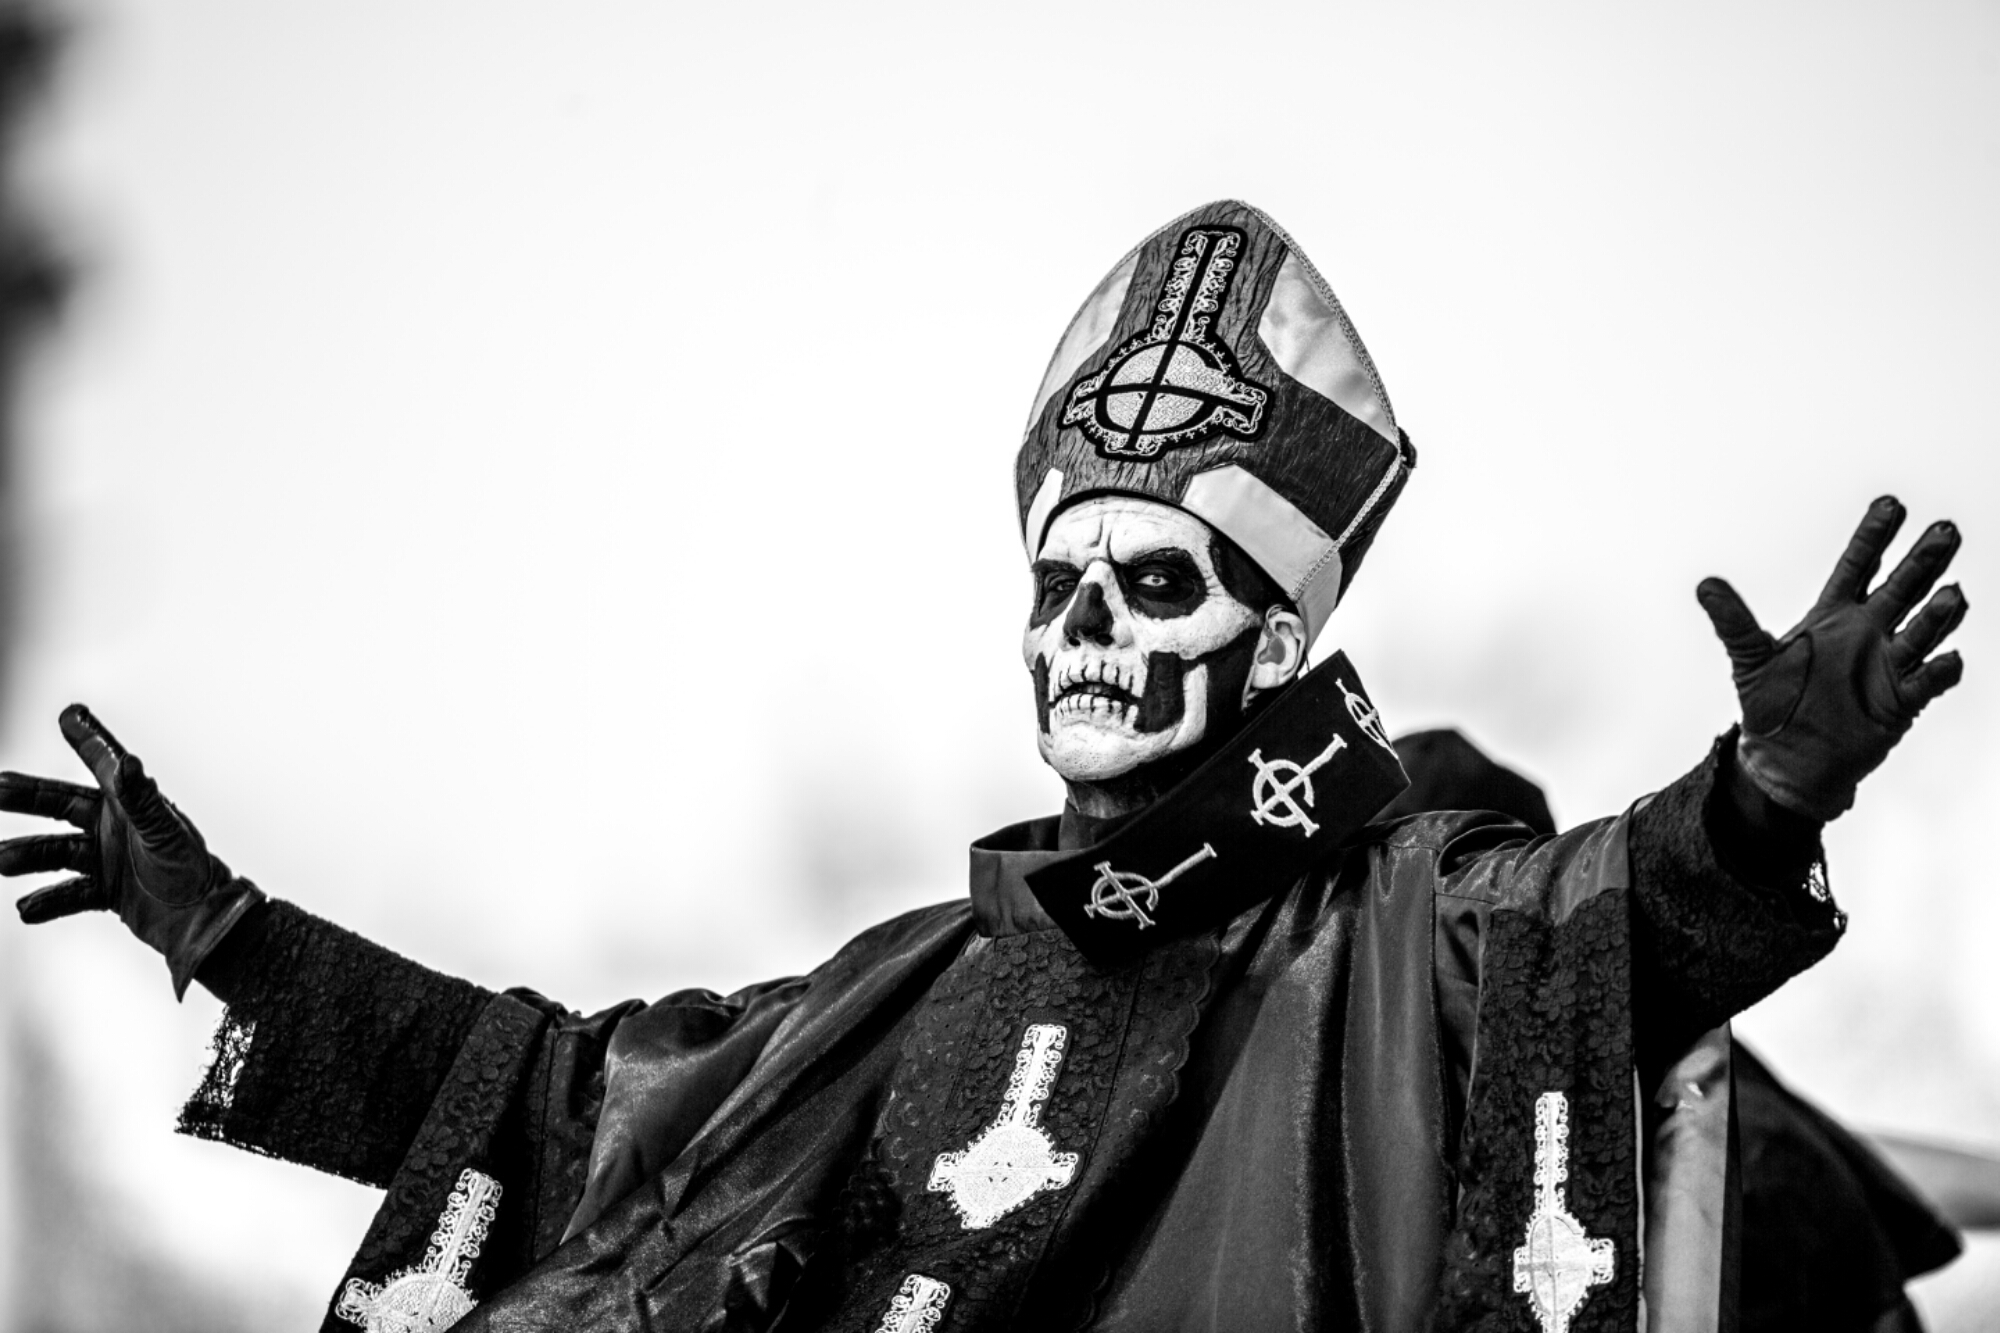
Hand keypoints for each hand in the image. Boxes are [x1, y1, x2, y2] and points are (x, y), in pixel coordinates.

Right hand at [2, 704, 262, 997]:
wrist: (203, 919)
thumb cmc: (192, 868)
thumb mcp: (165, 831)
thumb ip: (141, 799)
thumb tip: (127, 761)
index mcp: (132, 804)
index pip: (105, 764)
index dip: (88, 738)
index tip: (71, 714)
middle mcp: (115, 827)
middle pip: (61, 805)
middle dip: (27, 796)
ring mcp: (107, 858)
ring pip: (56, 852)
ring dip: (27, 855)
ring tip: (2, 860)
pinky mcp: (105, 890)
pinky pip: (68, 894)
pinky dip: (47, 902)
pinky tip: (26, 909)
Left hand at [1697, 497, 1967, 821]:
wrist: (1787, 760)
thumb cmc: (1771, 704)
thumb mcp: (1749, 658)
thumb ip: (1734, 621)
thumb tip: (1705, 584)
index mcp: (1832, 616)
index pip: (1858, 565)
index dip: (1874, 536)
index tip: (1892, 502)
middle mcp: (1867, 633)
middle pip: (1901, 588)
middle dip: (1923, 560)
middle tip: (1945, 528)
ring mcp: (1888, 666)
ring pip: (1920, 631)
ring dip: (1937, 614)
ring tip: (1952, 594)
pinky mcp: (1901, 702)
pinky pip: (1926, 683)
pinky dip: (1940, 671)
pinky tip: (1950, 658)